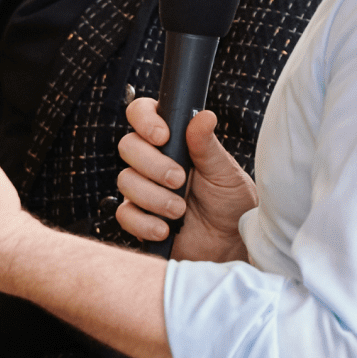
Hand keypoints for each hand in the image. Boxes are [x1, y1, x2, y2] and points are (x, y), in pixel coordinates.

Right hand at [114, 102, 256, 262]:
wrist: (230, 243)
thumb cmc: (231, 203)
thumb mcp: (225, 172)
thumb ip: (207, 146)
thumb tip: (204, 116)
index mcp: (173, 141)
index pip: (142, 114)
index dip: (144, 119)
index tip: (162, 136)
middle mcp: (153, 161)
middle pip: (128, 146)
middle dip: (152, 164)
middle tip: (179, 179)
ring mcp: (143, 189)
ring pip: (125, 180)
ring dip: (153, 197)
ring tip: (180, 210)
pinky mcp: (139, 217)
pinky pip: (125, 214)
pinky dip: (145, 222)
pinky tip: (166, 229)